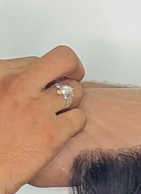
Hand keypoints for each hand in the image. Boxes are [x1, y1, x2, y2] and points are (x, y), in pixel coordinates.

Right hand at [0, 45, 85, 193]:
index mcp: (0, 75)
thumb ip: (9, 85)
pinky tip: (64, 130)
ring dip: (73, 101)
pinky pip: (79, 118)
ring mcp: (37, 108)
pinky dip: (76, 123)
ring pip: (75, 91)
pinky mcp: (53, 133)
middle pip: (63, 61)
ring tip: (61, 112)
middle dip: (73, 69)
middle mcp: (19, 85)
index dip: (46, 74)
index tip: (46, 82)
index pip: (37, 60)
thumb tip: (29, 80)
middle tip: (73, 79)